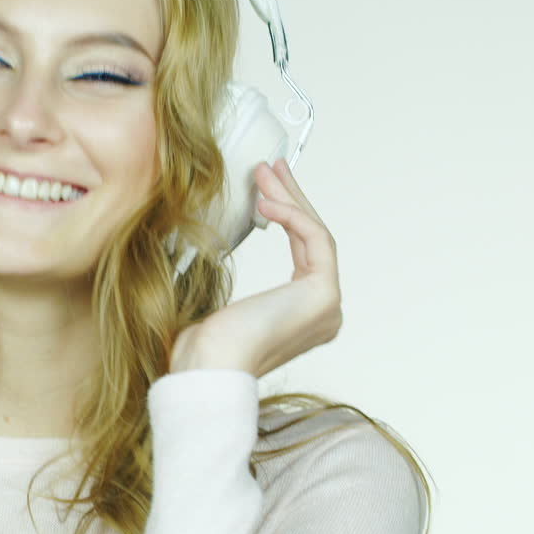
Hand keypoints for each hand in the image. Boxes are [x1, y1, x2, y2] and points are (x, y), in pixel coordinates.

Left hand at [169, 158, 342, 376]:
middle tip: (272, 167)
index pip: (302, 251)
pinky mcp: (324, 295)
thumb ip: (232, 281)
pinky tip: (265, 202)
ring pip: (315, 234)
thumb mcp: (220, 304)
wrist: (209, 366)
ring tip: (265, 172)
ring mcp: (328, 306)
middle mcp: (323, 313)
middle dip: (291, 198)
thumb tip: (212, 250)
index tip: (265, 188)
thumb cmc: (205, 346)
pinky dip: (292, 215)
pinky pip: (315, 240)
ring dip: (289, 198)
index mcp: (302, 315)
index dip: (287, 214)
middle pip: (312, 239)